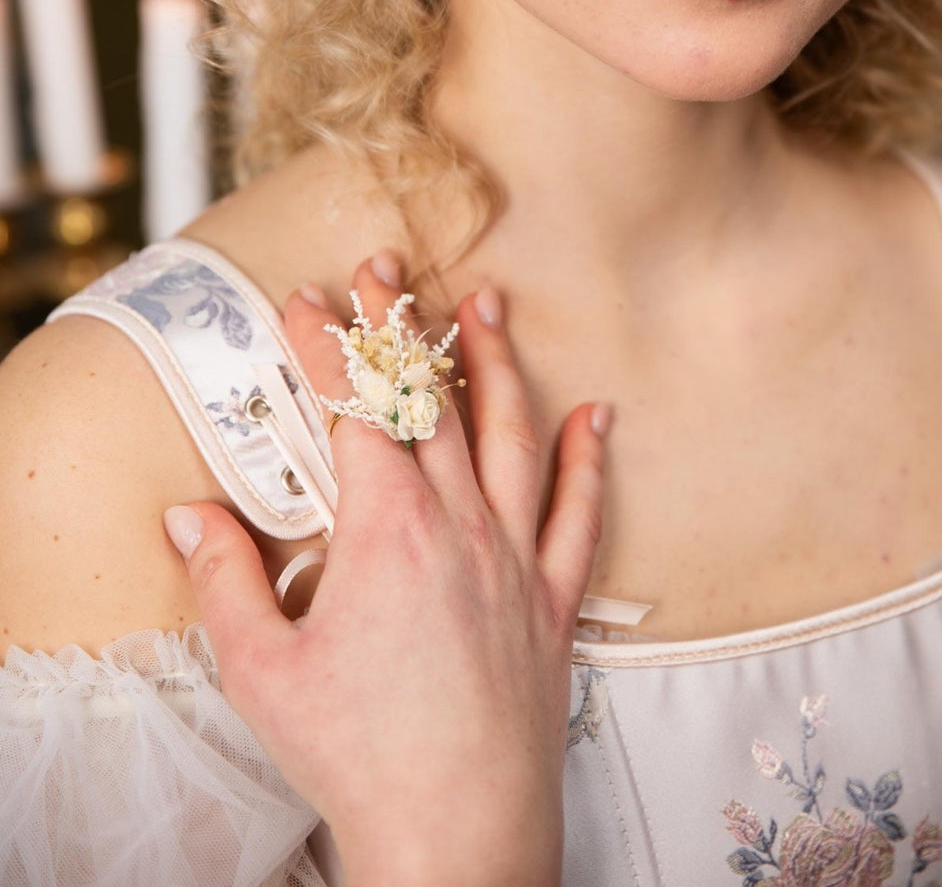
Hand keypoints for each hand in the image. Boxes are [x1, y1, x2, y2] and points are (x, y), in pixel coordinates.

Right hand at [162, 254, 611, 886]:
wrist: (456, 836)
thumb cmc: (358, 756)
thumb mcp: (263, 670)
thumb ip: (224, 579)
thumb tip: (189, 514)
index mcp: (386, 532)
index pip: (353, 409)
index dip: (326, 346)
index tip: (306, 299)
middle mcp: (459, 525)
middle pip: (430, 401)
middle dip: (402, 327)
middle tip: (389, 268)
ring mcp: (515, 559)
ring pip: (512, 435)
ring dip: (497, 363)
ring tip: (491, 304)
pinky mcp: (554, 601)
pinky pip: (580, 514)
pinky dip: (588, 459)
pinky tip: (596, 416)